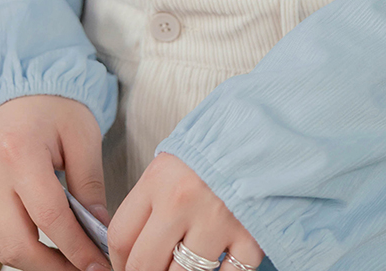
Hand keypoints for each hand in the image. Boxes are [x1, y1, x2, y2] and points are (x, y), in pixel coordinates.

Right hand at [0, 94, 111, 270]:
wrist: (19, 87)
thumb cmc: (55, 105)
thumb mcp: (83, 135)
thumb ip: (90, 184)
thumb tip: (99, 228)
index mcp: (20, 153)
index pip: (49, 218)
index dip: (76, 248)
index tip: (98, 265)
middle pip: (17, 243)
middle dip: (53, 266)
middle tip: (84, 269)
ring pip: (0, 247)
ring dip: (34, 263)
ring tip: (68, 263)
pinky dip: (18, 247)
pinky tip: (46, 248)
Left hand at [106, 151, 263, 270]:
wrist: (266, 129)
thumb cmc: (218, 146)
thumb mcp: (174, 162)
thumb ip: (151, 201)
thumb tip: (130, 249)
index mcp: (160, 178)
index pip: (120, 237)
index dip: (118, 260)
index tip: (126, 265)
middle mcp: (185, 200)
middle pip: (145, 266)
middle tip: (156, 267)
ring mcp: (219, 220)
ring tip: (187, 260)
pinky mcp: (251, 235)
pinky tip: (218, 258)